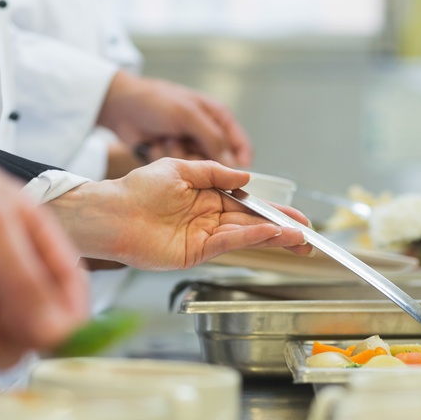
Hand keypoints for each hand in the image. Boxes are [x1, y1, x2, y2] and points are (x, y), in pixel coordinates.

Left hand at [46, 158, 311, 269]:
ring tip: (298, 240)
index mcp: (206, 197)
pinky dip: (249, 239)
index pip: (247, 205)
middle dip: (281, 228)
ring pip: (244, 235)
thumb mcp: (179, 167)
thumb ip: (214, 172)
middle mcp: (208, 219)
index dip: (272, 210)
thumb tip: (245, 176)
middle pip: (252, 224)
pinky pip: (227, 243)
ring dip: (272, 237)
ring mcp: (202, 237)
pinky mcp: (194, 252)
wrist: (112, 212)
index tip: (295, 215)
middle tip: (308, 235)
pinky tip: (268, 236)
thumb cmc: (137, 188)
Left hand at [98, 71, 252, 168]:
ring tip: (166, 138)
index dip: (241, 161)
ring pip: (196, 166)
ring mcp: (189, 146)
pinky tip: (156, 143)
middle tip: (184, 143)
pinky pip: (178, 168)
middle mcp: (206, 133)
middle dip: (199, 155)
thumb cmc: (156, 101)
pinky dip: (166, 156)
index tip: (237, 178)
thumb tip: (232, 164)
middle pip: (218, 160)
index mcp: (217, 117)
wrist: (122, 107)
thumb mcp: (188, 115)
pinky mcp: (173, 156)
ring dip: (180, 154)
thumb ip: (213, 138)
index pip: (240, 144)